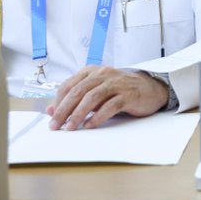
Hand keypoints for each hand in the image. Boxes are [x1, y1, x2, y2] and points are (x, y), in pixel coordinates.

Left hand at [45, 66, 169, 129]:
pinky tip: (90, 125)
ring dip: (78, 114)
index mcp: (92, 72)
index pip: (68, 85)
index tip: (52, 118)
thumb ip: (75, 100)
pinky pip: (110, 106)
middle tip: (56, 126)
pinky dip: (98, 117)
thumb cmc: (120, 91)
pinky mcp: (128, 95)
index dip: (58, 102)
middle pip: (78, 92)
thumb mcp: (95, 93)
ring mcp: (117, 84)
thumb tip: (50, 110)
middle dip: (64, 110)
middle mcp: (103, 74)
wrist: (150, 88)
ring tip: (70, 128)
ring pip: (92, 98)